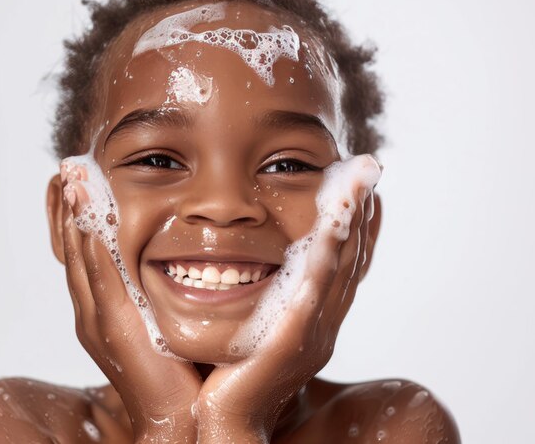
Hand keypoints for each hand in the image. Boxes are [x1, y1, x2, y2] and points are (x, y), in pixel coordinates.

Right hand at [59, 160, 201, 442]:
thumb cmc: (178, 369)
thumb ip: (161, 290)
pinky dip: (91, 244)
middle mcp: (94, 312)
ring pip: (81, 258)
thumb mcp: (165, 318)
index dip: (77, 217)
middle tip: (68, 167)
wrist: (180, 418)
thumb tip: (184, 257)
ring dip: (74, 216)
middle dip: (69, 208)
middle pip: (74, 250)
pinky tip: (87, 215)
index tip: (78, 181)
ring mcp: (99, 320)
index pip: (86, 254)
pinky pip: (99, 277)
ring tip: (71, 178)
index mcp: (105, 309)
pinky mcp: (115, 328)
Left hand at [195, 155, 380, 442]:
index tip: (360, 188)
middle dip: (360, 214)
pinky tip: (333, 227)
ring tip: (359, 182)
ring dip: (351, 224)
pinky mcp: (291, 343)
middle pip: (349, 260)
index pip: (341, 264)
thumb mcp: (250, 324)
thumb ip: (259, 295)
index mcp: (312, 320)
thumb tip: (242, 257)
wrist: (222, 425)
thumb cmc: (228, 375)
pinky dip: (327, 259)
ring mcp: (312, 334)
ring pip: (339, 269)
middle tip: (366, 171)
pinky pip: (313, 293)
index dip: (355, 225)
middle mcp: (321, 325)